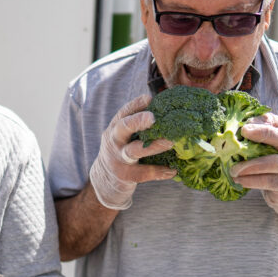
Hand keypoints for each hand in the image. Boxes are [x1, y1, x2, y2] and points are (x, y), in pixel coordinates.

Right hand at [89, 94, 175, 209]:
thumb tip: (169, 111)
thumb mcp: (124, 135)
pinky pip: (143, 173)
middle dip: (137, 121)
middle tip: (153, 118)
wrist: (105, 178)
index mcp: (116, 126)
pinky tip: (172, 169)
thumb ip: (139, 125)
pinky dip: (159, 171)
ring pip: (134, 151)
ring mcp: (119, 158)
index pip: (125, 112)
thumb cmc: (122, 149)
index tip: (149, 98)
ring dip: (153, 146)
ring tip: (170, 142)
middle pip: (123, 127)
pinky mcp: (125, 175)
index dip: (136, 104)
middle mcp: (115, 140)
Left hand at [232, 112, 277, 213]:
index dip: (263, 121)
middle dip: (262, 133)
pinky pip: (269, 181)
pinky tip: (239, 180)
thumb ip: (259, 139)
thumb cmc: (274, 165)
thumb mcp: (270, 149)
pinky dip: (252, 180)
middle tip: (243, 131)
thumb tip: (236, 130)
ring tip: (234, 169)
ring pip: (275, 163)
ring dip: (251, 165)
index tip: (245, 122)